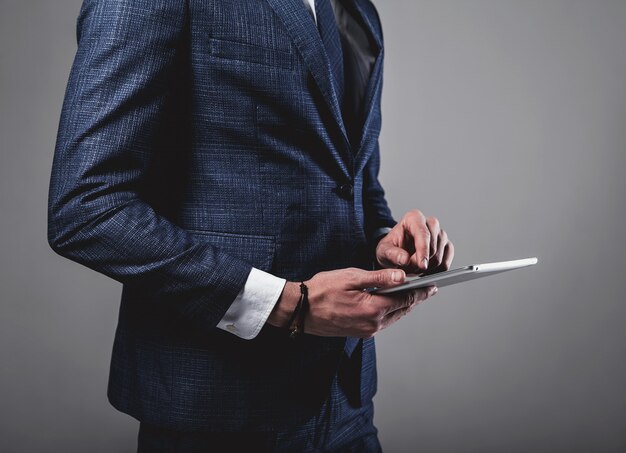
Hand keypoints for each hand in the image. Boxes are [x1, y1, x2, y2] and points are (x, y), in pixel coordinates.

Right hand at [267, 267, 437, 337]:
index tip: (433, 285)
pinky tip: (391, 302)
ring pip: (394, 316)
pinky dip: (391, 311)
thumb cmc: (322, 290)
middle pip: (403, 309)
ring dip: (404, 305)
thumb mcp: (352, 277)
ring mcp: (367, 330)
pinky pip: (383, 321)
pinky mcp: (360, 332)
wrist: (300, 310)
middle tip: (429, 288)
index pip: (406, 298)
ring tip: (414, 293)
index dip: (421, 291)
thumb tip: (403, 276)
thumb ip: (379, 278)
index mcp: (373, 308)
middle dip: (416, 298)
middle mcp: (373, 324)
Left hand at [376, 209, 453, 273]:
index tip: (421, 265)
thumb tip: (405, 259)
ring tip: (414, 269)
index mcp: (414, 218)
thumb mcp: (384, 251)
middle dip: (423, 262)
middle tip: (410, 269)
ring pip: (441, 256)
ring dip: (428, 268)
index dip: (423, 251)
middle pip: (434, 246)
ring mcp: (441, 235)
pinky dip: (436, 272)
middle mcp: (430, 224)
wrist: (396, 254)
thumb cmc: (390, 248)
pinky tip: (425, 272)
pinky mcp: (446, 247)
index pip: (423, 233)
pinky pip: (445, 263)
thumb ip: (392, 254)